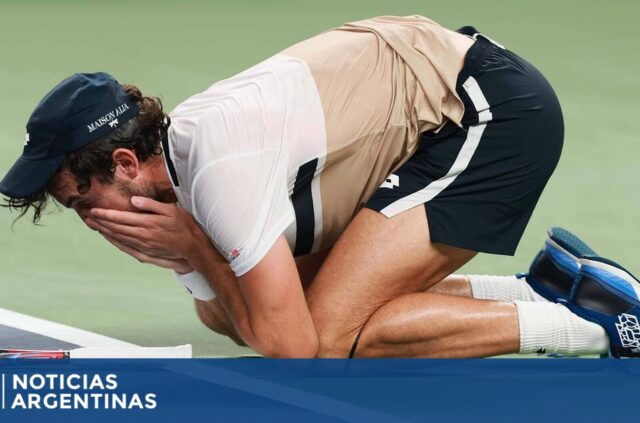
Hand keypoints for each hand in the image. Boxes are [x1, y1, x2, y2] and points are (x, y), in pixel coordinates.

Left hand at [87, 197, 207, 271]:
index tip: (93, 210)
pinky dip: (114, 241)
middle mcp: (142, 236)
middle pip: (116, 228)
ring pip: (118, 238)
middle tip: (87, 216)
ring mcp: (143, 246)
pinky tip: (108, 237)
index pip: (121, 218)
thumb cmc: (184, 225)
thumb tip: (133, 201)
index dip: (106, 214)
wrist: (193, 247)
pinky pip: (125, 246)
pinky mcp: (145, 252)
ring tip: (94, 225)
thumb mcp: (171, 210)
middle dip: (100, 222)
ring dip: (104, 231)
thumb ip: (151, 205)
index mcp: (147, 224)